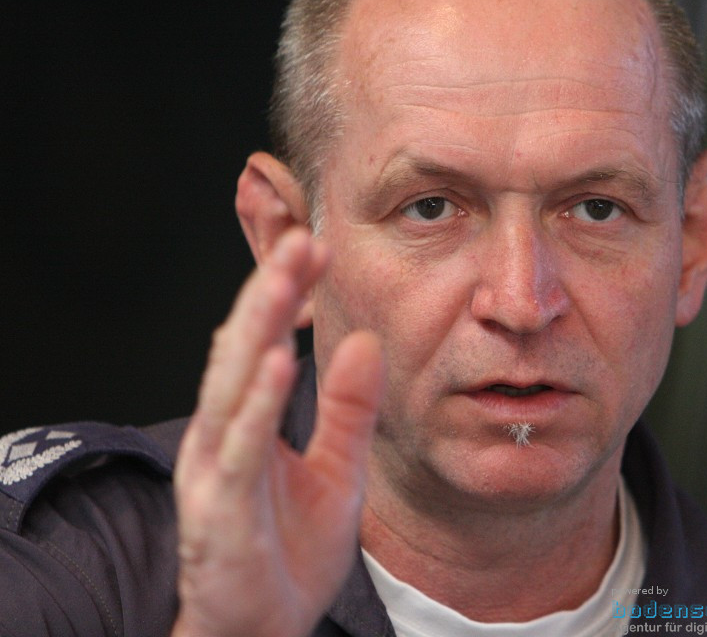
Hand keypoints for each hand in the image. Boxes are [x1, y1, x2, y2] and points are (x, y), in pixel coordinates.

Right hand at [171, 228, 383, 636]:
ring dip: (258, 328)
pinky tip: (277, 364)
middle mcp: (223, 433)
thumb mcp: (338, 468)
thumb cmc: (291, 548)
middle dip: (270, 290)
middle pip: (243, 347)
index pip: (267, 340)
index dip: (288, 293)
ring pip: (233, 384)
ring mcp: (215, 469)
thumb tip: (363, 340)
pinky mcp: (220, 508)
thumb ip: (348, 408)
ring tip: (285, 280)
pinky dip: (256, 405)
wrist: (265, 627)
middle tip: (300, 237)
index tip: (320, 244)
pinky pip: (240, 449)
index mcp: (249, 419)